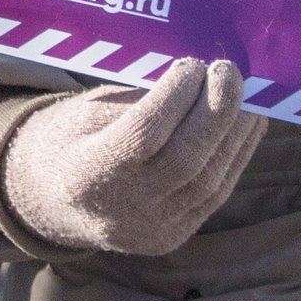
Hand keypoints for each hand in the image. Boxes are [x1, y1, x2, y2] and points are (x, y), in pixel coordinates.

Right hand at [0, 57, 266, 256]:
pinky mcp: (175, 236)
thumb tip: (195, 76)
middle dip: (215, 111)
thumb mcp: (85, 113)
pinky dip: (237, 155)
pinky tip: (247, 125)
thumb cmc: (70, 139)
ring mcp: (151, 230)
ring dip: (235, 133)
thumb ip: (135, 102)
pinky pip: (216, 194)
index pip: (141, 136)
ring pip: (209, 181)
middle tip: (227, 71)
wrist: (54, 202)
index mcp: (85, 175)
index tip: (192, 63)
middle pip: (184, 161)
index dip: (173, 97)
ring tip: (247, 94)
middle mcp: (120, 211)